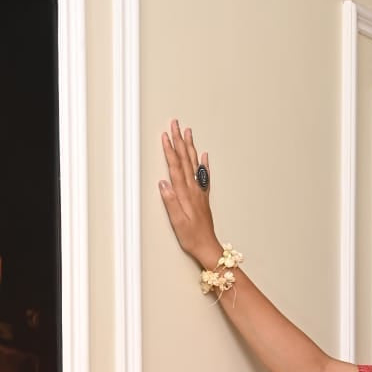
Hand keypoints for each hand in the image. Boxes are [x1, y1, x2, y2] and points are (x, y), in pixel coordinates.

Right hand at [159, 120, 221, 268]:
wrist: (208, 247)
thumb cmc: (192, 237)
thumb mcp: (177, 222)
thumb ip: (170, 202)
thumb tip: (163, 183)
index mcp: (185, 194)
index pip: (175, 167)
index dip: (170, 151)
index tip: (165, 136)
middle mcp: (193, 190)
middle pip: (185, 160)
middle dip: (179, 141)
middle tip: (175, 124)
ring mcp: (200, 192)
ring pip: (194, 164)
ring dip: (190, 147)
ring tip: (188, 132)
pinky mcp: (203, 198)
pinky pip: (204, 176)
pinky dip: (203, 164)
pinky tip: (204, 155)